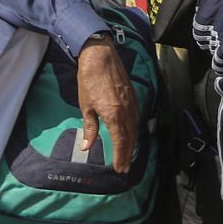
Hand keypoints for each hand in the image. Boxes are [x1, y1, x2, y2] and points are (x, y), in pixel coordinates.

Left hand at [76, 36, 138, 172]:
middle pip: (130, 138)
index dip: (120, 156)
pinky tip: (130, 134)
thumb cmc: (89, 79)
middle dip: (127, 154)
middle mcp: (126, 111)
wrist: (100, 56)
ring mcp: (132, 103)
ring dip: (132, 144)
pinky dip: (134, 130)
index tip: (119, 168)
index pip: (120, 141)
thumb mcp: (85, 105)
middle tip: (124, 167)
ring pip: (135, 128)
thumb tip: (87, 146)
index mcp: (113, 114)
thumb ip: (89, 128)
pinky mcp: (133, 96)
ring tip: (127, 155)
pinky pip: (136, 118)